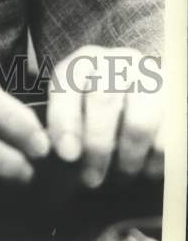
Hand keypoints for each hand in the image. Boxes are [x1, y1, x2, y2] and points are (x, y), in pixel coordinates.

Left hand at [47, 45, 163, 186]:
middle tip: (91, 179)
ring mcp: (153, 78)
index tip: (66, 154)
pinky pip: (168, 140)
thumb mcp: (76, 109)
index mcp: (86, 62)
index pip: (68, 83)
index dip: (65, 119)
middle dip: (96, 146)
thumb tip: (64, 153)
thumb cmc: (99, 112)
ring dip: (128, 158)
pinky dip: (155, 162)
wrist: (143, 97)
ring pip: (139, 123)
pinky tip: (145, 168)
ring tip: (122, 174)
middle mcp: (120, 61)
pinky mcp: (178, 101)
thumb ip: (65, 126)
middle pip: (103, 99)